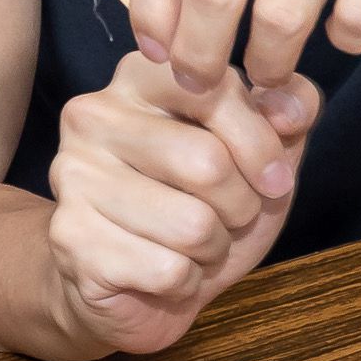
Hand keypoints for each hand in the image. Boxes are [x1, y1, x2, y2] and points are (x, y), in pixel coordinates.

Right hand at [45, 55, 318, 355]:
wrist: (137, 282)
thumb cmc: (202, 205)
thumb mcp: (261, 153)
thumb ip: (289, 110)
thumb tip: (291, 108)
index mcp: (138, 77)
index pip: (217, 90)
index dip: (262, 146)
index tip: (272, 178)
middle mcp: (93, 115)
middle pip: (207, 164)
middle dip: (240, 208)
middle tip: (225, 219)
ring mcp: (72, 176)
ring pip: (192, 225)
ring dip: (212, 250)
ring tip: (191, 246)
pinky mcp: (69, 237)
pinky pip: (168, 271)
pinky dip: (184, 283)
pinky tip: (162, 272)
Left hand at [130, 0, 360, 91]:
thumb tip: (155, 1)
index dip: (149, 5)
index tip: (154, 49)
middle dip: (198, 53)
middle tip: (201, 83)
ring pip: (279, 13)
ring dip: (268, 63)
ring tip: (269, 73)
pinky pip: (355, 19)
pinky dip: (344, 42)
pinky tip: (344, 31)